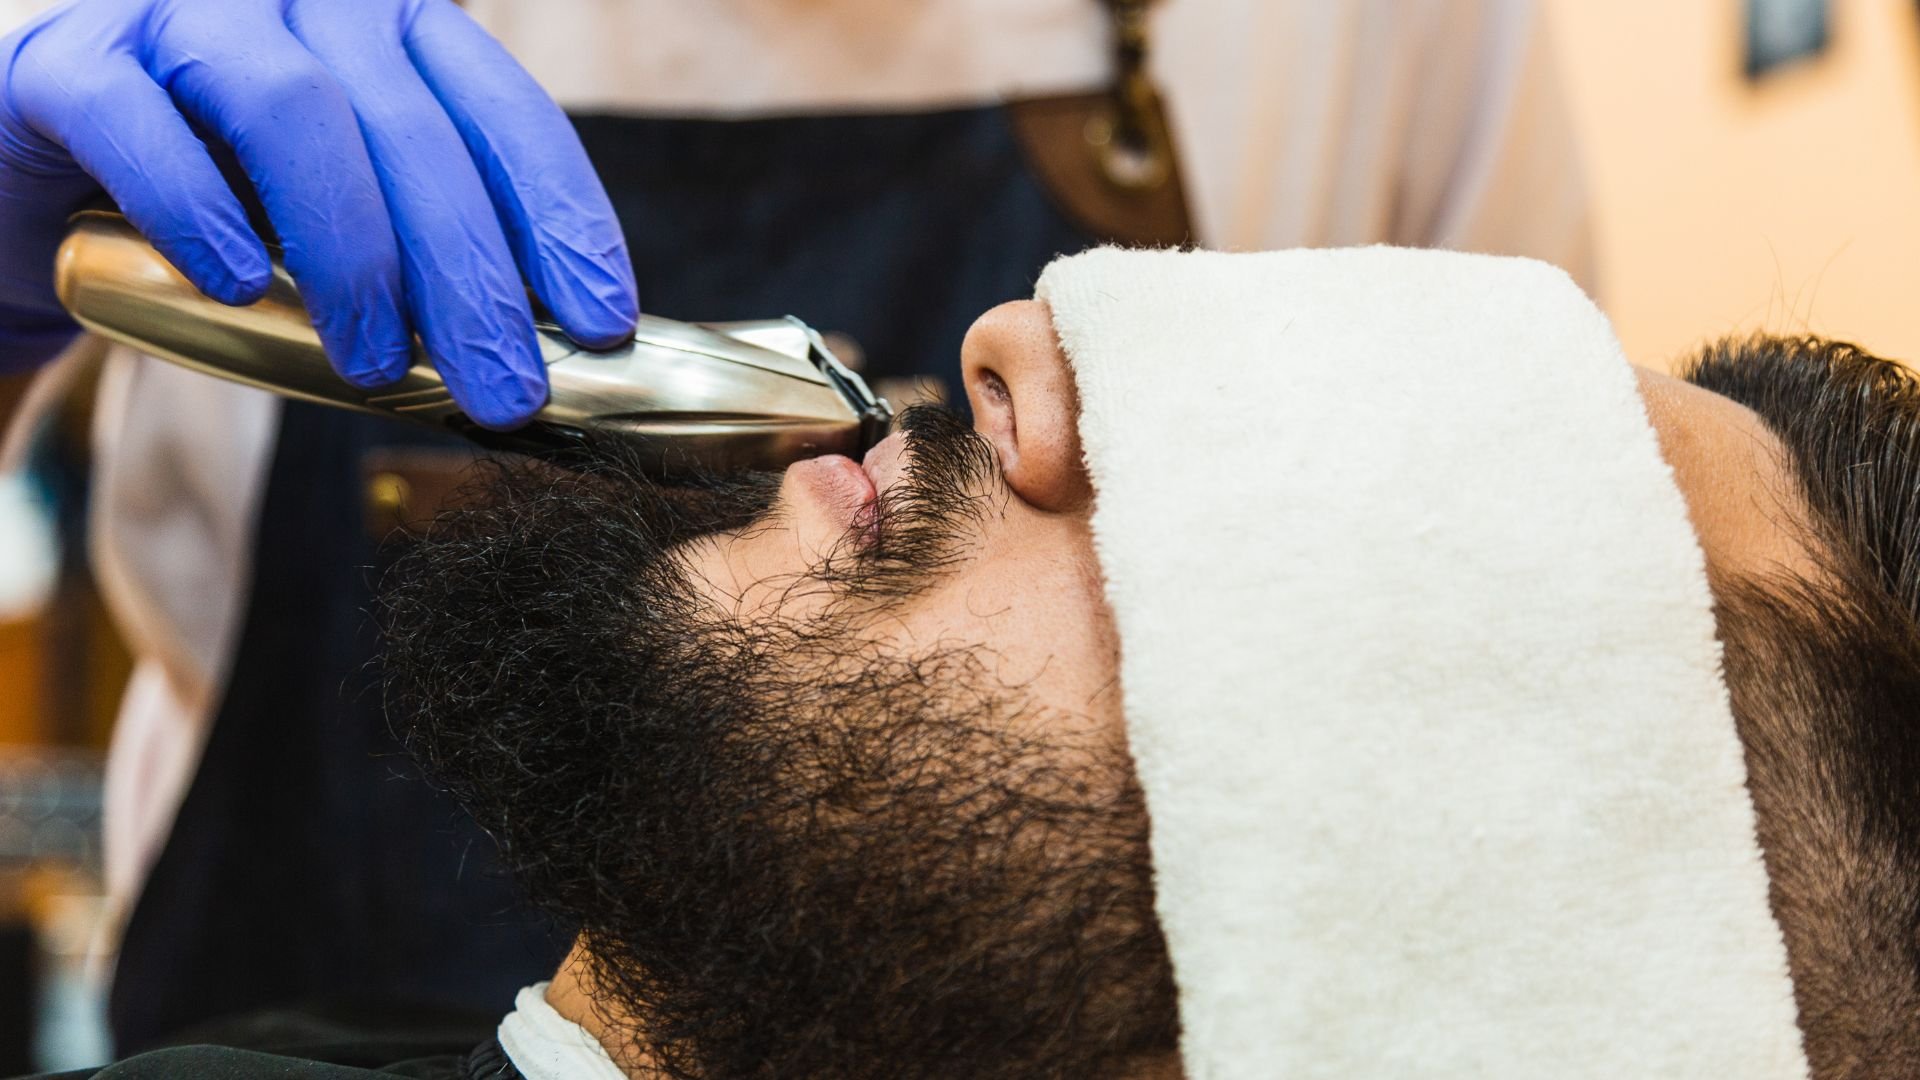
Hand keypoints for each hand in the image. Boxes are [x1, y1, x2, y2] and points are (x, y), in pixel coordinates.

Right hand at [0, 0, 636, 427]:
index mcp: (391, 31)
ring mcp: (178, 16)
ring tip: (376, 367)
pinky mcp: (65, 61)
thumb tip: (534, 361)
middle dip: (472, 273)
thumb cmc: (218, 216)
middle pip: (415, 131)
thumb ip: (425, 260)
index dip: (562, 216)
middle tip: (504, 389)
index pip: (504, 112)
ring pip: (294, 112)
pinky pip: (136, 119)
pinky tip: (233, 283)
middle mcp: (301, 2)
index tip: (601, 322)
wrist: (29, 195)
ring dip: (350, 252)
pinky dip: (194, 204)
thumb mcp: (342, 230)